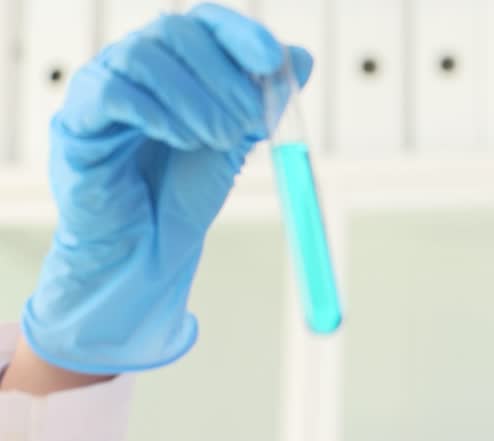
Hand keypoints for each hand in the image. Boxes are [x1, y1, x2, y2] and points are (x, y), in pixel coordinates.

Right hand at [21, 3, 311, 374]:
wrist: (146, 251)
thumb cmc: (182, 194)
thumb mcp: (235, 142)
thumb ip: (262, 101)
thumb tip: (302, 58)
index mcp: (175, 65)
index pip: (204, 22)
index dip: (240, 34)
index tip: (274, 61)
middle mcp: (134, 66)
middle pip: (175, 31)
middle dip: (222, 75)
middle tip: (249, 122)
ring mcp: (101, 88)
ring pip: (143, 57)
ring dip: (194, 98)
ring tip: (220, 140)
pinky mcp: (77, 121)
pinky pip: (111, 91)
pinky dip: (156, 112)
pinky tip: (182, 140)